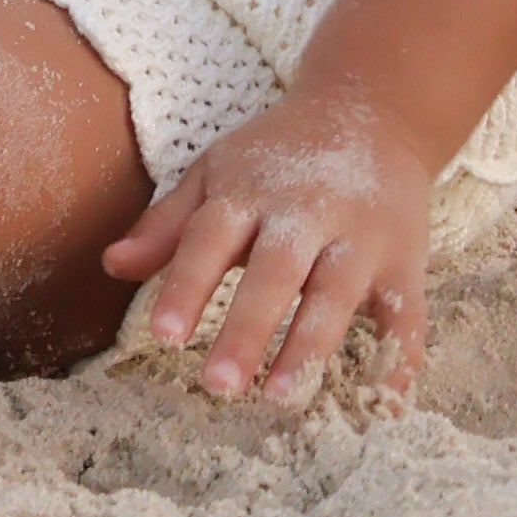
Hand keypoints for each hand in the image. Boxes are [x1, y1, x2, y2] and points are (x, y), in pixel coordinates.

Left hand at [103, 95, 434, 415]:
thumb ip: (168, 224)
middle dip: (246, 327)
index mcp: (250, 190)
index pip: (210, 239)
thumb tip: (110, 265)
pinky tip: (386, 404)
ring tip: (282, 397)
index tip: (163, 336)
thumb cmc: (278, 156)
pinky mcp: (405, 261)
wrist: (372, 112)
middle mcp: (305, 211)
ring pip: (336, 294)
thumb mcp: (218, 174)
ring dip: (310, 345)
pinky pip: (406, 315)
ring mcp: (360, 237)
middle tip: (218, 387)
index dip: (186, 285)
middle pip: (274, 271)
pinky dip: (399, 358)